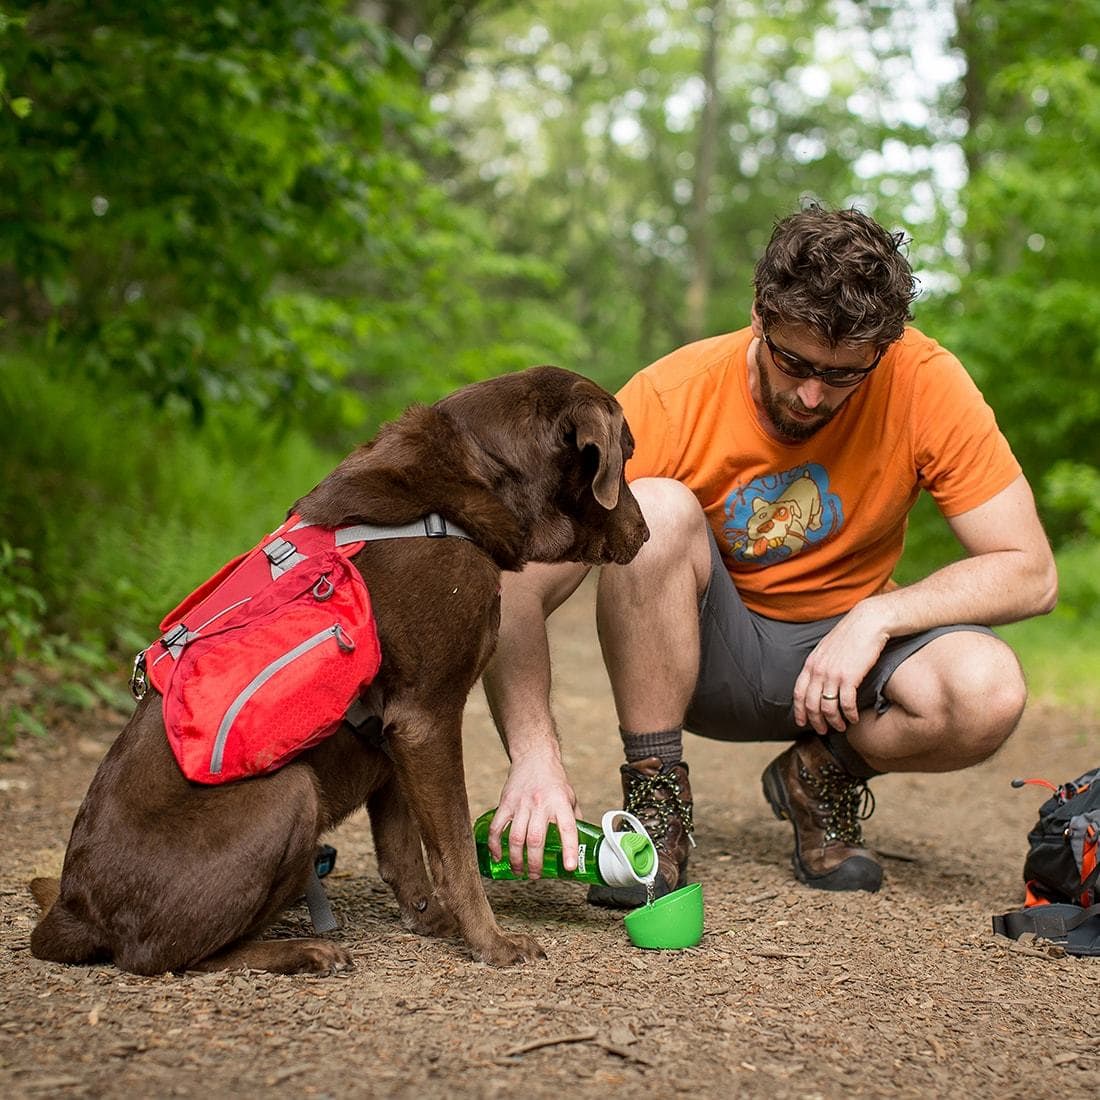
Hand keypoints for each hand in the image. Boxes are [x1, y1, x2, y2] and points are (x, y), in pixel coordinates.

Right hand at [489, 750, 579, 879]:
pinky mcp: (505, 802)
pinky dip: (495, 844)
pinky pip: (497, 827)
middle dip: (534, 862)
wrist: (534, 756)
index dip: (569, 848)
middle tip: (535, 876)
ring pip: (515, 837)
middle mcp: (540, 804)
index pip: (567, 827)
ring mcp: (521, 804)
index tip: (569, 867)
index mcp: (560, 803)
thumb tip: (581, 842)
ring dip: (516, 858)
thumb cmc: (554, 779)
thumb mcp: (570, 796)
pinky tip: (498, 856)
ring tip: (519, 871)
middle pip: (536, 839)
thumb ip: (573, 818)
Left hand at [793, 600, 889, 734]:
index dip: (799, 711)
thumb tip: (818, 681)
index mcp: (811, 663)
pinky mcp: (850, 677)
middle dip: (816, 721)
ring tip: (840, 726)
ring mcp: (833, 674)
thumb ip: (820, 665)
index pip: (798, 693)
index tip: (802, 723)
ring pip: (827, 707)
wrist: (867, 623)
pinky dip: (849, 714)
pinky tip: (854, 718)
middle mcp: (818, 670)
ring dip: (834, 721)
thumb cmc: (850, 636)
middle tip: (823, 731)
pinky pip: (846, 703)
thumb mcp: (826, 649)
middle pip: (811, 704)